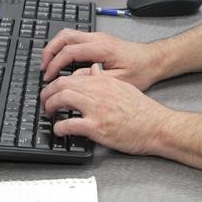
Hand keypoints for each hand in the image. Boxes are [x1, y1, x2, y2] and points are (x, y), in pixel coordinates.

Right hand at [40, 30, 163, 89]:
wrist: (153, 60)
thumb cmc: (140, 70)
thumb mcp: (118, 81)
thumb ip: (94, 79)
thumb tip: (73, 79)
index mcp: (101, 48)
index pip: (69, 51)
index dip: (55, 64)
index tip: (48, 77)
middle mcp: (98, 38)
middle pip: (64, 36)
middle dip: (49, 51)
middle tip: (43, 68)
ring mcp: (97, 37)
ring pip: (68, 34)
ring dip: (55, 47)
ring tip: (49, 64)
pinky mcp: (98, 40)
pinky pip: (74, 38)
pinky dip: (63, 47)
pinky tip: (62, 60)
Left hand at [40, 64, 172, 154]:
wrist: (157, 126)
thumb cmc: (143, 111)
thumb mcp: (124, 87)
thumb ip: (105, 79)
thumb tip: (93, 70)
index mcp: (103, 82)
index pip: (71, 76)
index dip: (56, 83)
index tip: (52, 91)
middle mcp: (98, 92)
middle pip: (62, 85)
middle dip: (47, 93)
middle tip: (45, 102)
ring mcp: (96, 109)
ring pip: (62, 99)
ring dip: (50, 106)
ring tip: (49, 113)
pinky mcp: (97, 127)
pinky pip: (69, 125)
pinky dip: (59, 128)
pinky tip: (59, 131)